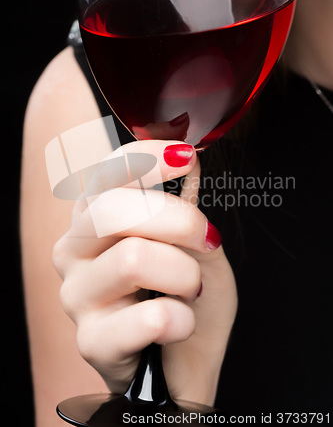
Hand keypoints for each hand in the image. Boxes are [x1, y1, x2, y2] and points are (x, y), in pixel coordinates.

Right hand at [52, 140, 236, 405]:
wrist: (185, 362)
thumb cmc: (186, 297)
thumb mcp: (195, 244)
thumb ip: (185, 204)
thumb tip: (186, 158)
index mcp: (95, 219)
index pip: (104, 174)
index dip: (144, 158)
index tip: (185, 157)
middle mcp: (74, 250)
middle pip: (112, 211)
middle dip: (179, 221)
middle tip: (207, 239)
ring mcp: (77, 295)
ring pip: (132, 259)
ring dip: (184, 273)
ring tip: (192, 288)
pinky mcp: (91, 341)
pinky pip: (149, 317)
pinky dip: (182, 318)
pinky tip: (180, 324)